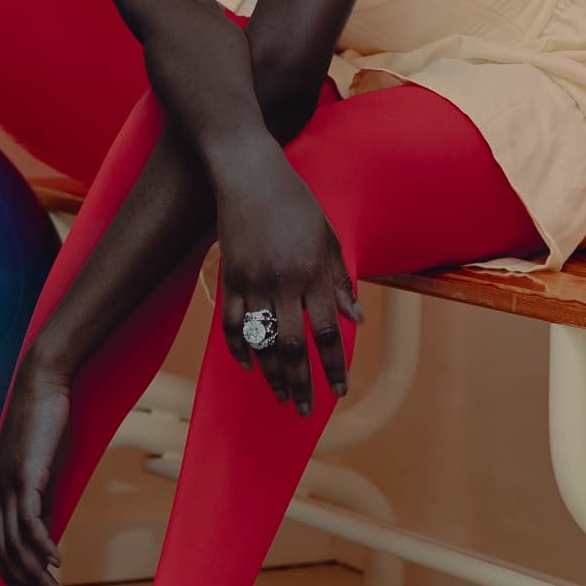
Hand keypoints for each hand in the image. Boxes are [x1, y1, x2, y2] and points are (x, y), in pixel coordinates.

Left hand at [0, 345, 70, 585]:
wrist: (42, 386)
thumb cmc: (44, 425)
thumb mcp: (42, 471)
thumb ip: (41, 502)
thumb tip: (47, 533)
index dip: (10, 576)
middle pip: (3, 553)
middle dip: (24, 584)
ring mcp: (7, 487)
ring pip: (15, 544)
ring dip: (35, 574)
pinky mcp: (25, 477)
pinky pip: (30, 522)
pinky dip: (41, 546)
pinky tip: (55, 562)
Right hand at [216, 150, 364, 415]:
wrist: (249, 174)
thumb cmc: (295, 202)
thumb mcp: (328, 237)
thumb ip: (339, 281)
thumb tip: (356, 320)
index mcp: (313, 273)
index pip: (326, 332)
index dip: (333, 366)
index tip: (339, 391)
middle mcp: (283, 282)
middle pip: (291, 347)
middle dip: (301, 383)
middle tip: (305, 410)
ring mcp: (252, 281)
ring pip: (260, 342)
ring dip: (271, 374)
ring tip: (281, 395)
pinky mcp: (229, 277)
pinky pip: (232, 324)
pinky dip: (239, 348)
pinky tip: (248, 365)